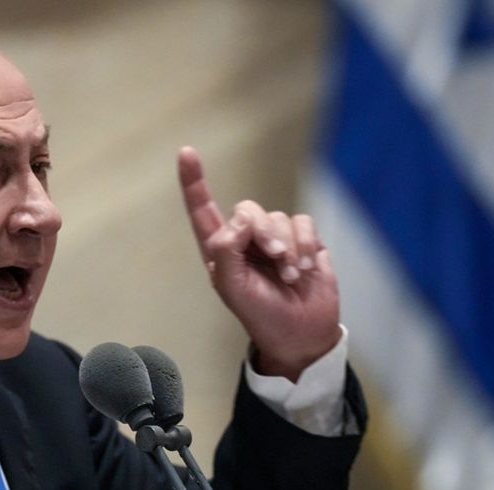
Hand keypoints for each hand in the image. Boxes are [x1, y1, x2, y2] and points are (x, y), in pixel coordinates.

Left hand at [177, 146, 341, 380]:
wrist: (301, 333)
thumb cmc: (261, 315)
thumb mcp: (233, 289)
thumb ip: (227, 249)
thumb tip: (241, 218)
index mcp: (220, 250)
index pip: (202, 211)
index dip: (194, 183)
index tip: (186, 153)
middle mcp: (244, 240)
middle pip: (248, 209)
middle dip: (263, 233)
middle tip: (274, 258)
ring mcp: (275, 238)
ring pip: (278, 216)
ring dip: (288, 247)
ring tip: (290, 275)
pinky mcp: (303, 239)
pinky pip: (303, 221)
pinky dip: (306, 243)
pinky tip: (306, 267)